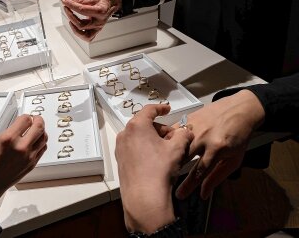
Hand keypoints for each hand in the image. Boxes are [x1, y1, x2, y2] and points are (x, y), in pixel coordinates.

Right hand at [0, 115, 47, 213]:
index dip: (26, 116)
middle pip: (39, 126)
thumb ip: (11, 131)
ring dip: (41, 131)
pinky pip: (42, 148)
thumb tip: (21, 125)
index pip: (25, 120)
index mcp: (9, 139)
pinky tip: (36, 141)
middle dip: (38, 119)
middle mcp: (21, 147)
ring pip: (44, 137)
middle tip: (35, 118)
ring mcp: (29, 156)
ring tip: (37, 129)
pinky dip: (41, 142)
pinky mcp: (32, 164)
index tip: (25, 117)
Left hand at [61, 0, 120, 41]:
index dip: (72, 5)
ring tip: (71, 20)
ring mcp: (98, 27)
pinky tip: (75, 25)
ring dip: (75, 29)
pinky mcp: (96, 29)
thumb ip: (81, 0)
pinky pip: (87, 36)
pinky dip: (80, 33)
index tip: (66, 1)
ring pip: (85, 36)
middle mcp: (99, 22)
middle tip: (67, 8)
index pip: (82, 10)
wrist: (114, 1)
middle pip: (81, 25)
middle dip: (71, 16)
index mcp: (100, 11)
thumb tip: (70, 1)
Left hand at [116, 104, 192, 233]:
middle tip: (174, 136)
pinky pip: (134, 148)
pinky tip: (157, 159)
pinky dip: (145, 148)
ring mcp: (120, 148)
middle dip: (160, 128)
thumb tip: (186, 132)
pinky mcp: (120, 160)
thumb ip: (183, 134)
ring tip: (167, 150)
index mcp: (137, 126)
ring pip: (139, 137)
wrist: (144, 197)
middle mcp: (125, 134)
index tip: (168, 109)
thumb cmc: (159, 169)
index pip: (149, 110)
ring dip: (153, 139)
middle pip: (144, 124)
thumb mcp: (177, 148)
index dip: (161, 108)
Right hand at [175, 90, 264, 199]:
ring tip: (162, 160)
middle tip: (167, 177)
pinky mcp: (188, 118)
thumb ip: (217, 177)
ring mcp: (194, 126)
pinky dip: (168, 138)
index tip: (179, 194)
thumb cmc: (239, 136)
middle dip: (173, 168)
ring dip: (168, 152)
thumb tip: (203, 193)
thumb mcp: (233, 159)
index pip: (198, 172)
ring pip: (174, 142)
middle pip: (182, 157)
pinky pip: (173, 130)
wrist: (240, 109)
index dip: (188, 185)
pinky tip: (165, 144)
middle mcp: (203, 138)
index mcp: (216, 149)